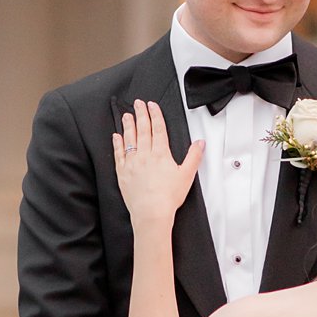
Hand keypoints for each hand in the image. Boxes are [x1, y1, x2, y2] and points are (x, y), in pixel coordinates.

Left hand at [112, 100, 203, 227]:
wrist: (151, 213)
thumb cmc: (169, 197)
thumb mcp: (187, 175)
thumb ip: (193, 157)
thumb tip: (200, 143)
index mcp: (161, 154)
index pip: (158, 129)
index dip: (155, 115)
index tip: (152, 105)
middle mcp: (145, 155)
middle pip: (143, 129)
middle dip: (141, 114)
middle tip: (137, 103)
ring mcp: (132, 163)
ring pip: (129, 139)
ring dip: (128, 125)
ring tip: (127, 115)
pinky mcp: (122, 173)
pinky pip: (118, 154)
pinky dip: (117, 144)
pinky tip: (116, 136)